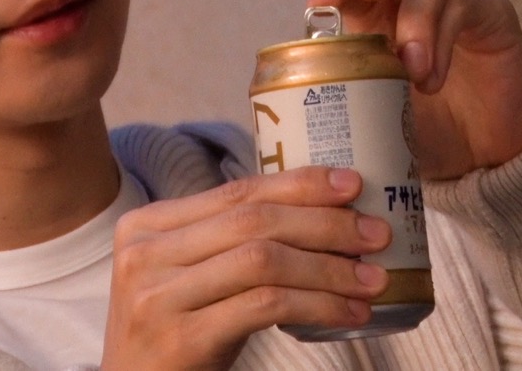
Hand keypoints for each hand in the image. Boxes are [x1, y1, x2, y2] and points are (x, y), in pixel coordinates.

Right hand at [101, 166, 390, 370]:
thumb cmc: (171, 334)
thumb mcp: (183, 277)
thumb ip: (222, 242)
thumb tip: (320, 212)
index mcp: (145, 225)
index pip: (235, 191)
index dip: (298, 184)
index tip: (351, 185)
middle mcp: (145, 254)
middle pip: (253, 221)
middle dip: (324, 224)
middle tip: (376, 233)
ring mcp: (159, 296)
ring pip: (263, 261)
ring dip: (328, 270)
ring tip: (371, 279)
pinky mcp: (181, 338)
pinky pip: (265, 307)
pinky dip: (317, 306)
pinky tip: (348, 313)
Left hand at [307, 0, 521, 180]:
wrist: (486, 147)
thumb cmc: (421, 120)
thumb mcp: (373, 108)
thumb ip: (340, 96)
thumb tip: (288, 115)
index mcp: (375, 3)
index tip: (318, 5)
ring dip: (415, 19)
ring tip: (410, 71)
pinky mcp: (492, 10)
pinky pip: (464, 5)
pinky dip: (443, 39)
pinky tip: (431, 80)